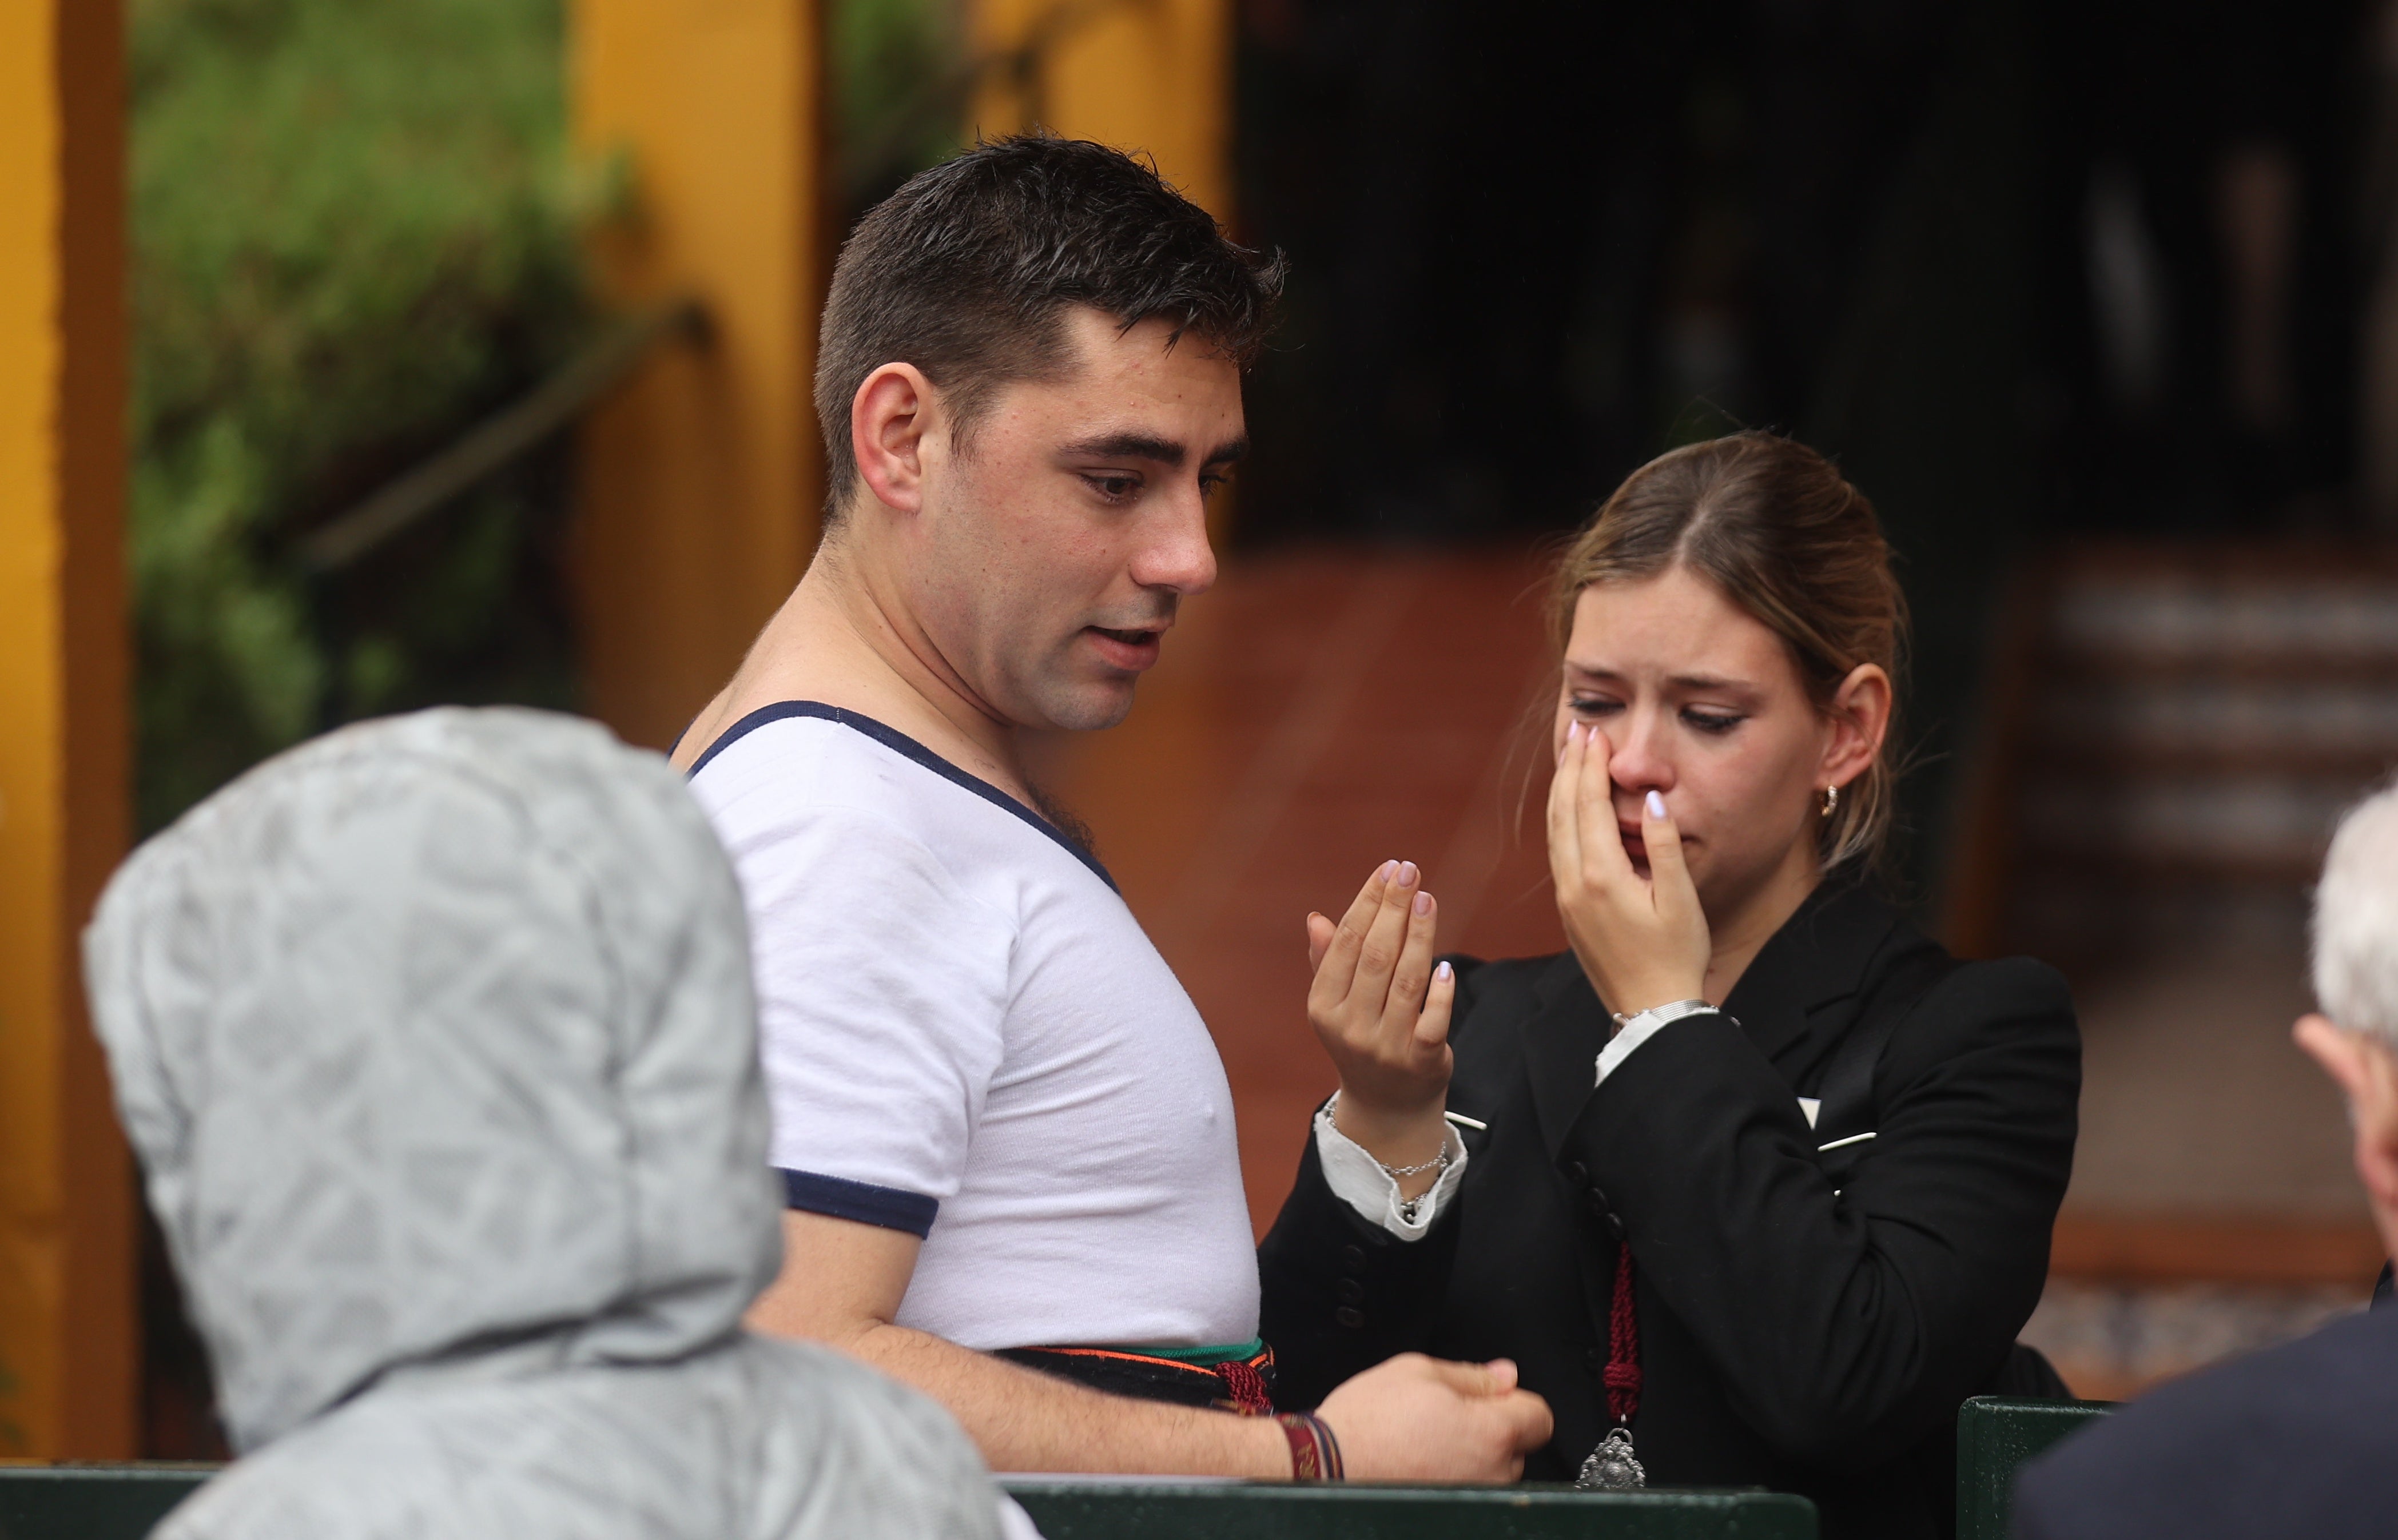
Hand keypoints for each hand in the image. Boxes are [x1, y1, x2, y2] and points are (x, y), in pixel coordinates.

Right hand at [1304, 861, 1454, 1170]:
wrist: (1387, 1109)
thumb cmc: (1363, 1041)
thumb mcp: (1337, 1007)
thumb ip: (1329, 962)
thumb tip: (1316, 919)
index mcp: (1324, 1007)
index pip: (1346, 943)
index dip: (1368, 902)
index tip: (1388, 869)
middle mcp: (1349, 1026)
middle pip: (1375, 955)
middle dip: (1393, 908)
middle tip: (1410, 871)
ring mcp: (1385, 1046)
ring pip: (1406, 981)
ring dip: (1419, 935)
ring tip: (1428, 898)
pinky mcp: (1420, 1062)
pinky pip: (1432, 1020)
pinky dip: (1439, 993)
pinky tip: (1444, 965)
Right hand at [1315, 1353, 1554, 1481]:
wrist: (1327, 1465)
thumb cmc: (1369, 1421)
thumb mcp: (1419, 1371)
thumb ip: (1473, 1374)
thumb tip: (1506, 1375)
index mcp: (1493, 1433)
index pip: (1540, 1416)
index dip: (1515, 1399)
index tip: (1490, 1395)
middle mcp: (1493, 1474)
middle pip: (1517, 1445)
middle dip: (1491, 1426)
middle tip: (1445, 1413)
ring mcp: (1473, 1497)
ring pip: (1492, 1470)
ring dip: (1472, 1453)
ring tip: (1425, 1439)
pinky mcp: (1453, 1511)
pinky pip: (1468, 1487)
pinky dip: (1453, 1475)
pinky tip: (1420, 1461)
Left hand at [1547, 721, 1710, 1015]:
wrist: (1651, 1014)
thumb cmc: (1675, 959)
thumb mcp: (1680, 901)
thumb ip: (1663, 847)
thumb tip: (1652, 798)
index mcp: (1601, 877)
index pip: (1590, 806)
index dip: (1592, 766)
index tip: (1597, 734)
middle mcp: (1574, 884)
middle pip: (1564, 812)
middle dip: (1571, 768)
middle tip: (1580, 731)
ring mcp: (1567, 899)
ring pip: (1554, 831)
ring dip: (1561, 791)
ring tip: (1571, 759)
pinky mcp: (1569, 911)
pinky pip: (1557, 852)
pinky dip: (1561, 820)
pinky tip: (1569, 809)